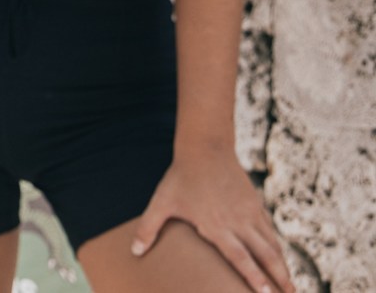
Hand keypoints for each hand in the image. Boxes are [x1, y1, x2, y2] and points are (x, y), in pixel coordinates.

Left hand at [131, 152, 293, 292]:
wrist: (205, 148)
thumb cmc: (181, 178)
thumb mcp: (161, 202)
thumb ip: (148, 228)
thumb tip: (134, 251)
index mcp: (217, 226)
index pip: (241, 258)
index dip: (255, 278)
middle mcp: (239, 222)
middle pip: (266, 255)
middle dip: (280, 278)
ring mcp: (250, 213)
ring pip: (272, 244)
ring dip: (283, 266)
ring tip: (292, 286)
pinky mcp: (256, 204)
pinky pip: (270, 230)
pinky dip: (278, 247)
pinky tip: (281, 258)